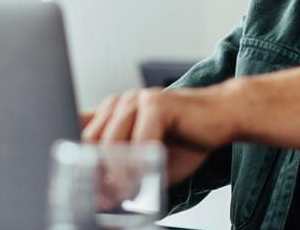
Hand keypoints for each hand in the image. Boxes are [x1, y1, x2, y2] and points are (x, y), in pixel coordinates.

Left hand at [82, 86, 236, 184]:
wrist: (223, 116)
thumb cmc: (185, 139)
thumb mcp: (146, 159)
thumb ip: (123, 171)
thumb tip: (101, 197)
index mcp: (111, 113)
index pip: (78, 133)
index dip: (77, 162)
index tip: (82, 190)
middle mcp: (119, 104)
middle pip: (90, 141)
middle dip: (95, 174)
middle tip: (104, 200)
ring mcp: (136, 100)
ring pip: (112, 142)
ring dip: (116, 175)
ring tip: (123, 195)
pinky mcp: (157, 103)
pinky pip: (141, 140)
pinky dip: (141, 166)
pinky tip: (146, 179)